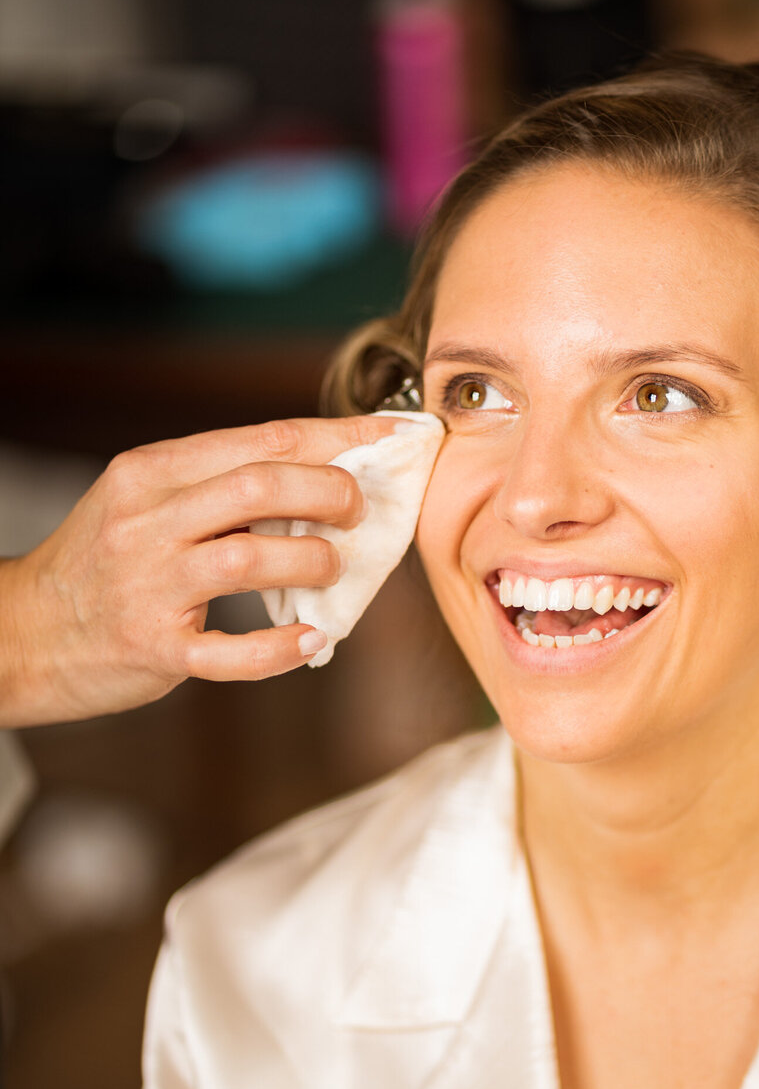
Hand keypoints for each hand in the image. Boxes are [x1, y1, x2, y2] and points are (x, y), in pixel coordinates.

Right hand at [0, 415, 398, 727]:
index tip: (392, 437)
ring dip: (315, 562)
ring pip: (253, 558)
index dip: (340, 437)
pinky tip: (313, 640)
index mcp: (152, 471)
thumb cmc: (104, 564)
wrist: (23, 632)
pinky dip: (283, 647)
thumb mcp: (145, 502)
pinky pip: (234, 652)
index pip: (264, 437)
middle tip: (359, 512)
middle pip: (263, 484)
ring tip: (331, 570)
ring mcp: (150, 585)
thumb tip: (320, 474)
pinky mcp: (155, 647)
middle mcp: (149, 520)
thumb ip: (218, 486)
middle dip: (333, 493)